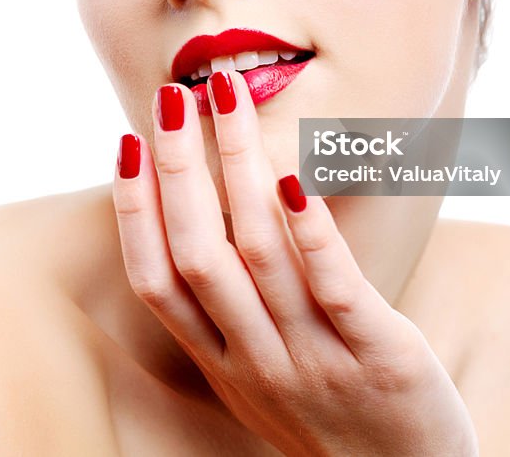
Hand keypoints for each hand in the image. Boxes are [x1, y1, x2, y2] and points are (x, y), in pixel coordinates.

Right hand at [112, 70, 478, 456]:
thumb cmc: (328, 413)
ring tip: (230, 100)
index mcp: (222, 360)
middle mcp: (257, 360)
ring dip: (239, 169)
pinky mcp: (381, 358)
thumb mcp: (258, 372)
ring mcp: (315, 360)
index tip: (129, 142)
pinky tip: (294, 179)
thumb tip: (204, 218)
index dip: (134, 211)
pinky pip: (338, 290)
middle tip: (173, 95)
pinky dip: (311, 235)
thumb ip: (229, 309)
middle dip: (180, 169)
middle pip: (200, 254)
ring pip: (261, 254)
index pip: (157, 279)